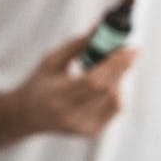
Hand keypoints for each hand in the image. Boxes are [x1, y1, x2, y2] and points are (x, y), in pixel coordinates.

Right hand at [14, 32, 137, 137]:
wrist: (29, 115)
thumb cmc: (41, 83)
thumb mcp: (51, 60)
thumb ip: (76, 45)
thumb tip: (101, 29)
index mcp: (56, 96)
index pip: (92, 82)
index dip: (112, 64)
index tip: (126, 48)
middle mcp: (69, 115)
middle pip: (105, 90)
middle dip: (121, 67)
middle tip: (131, 51)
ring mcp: (81, 127)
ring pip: (113, 99)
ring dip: (118, 78)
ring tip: (110, 67)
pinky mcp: (91, 132)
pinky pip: (114, 108)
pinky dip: (116, 91)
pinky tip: (107, 84)